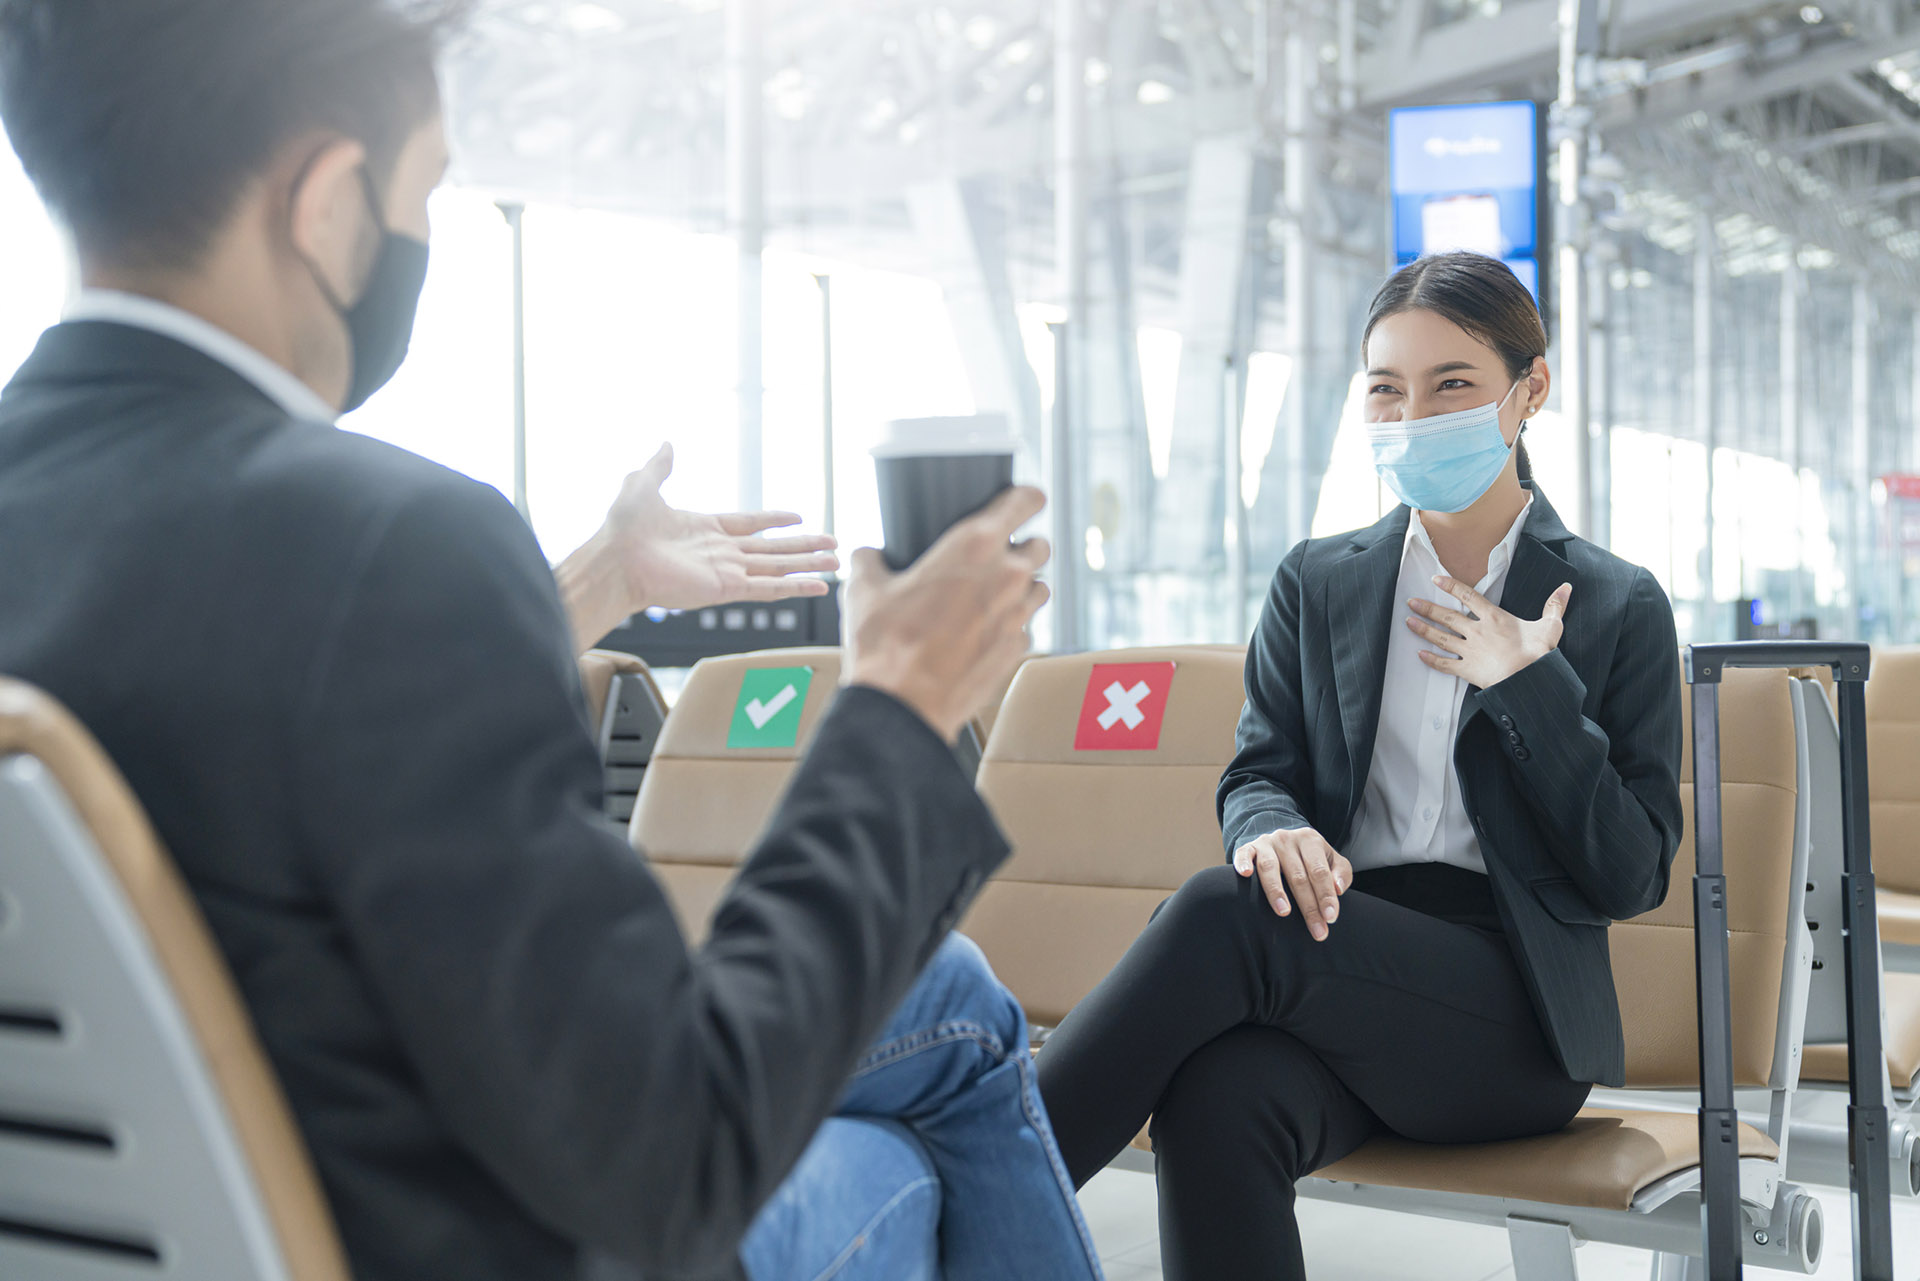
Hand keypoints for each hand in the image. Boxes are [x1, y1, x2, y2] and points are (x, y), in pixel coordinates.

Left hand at [602, 444, 839, 610]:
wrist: (615, 560)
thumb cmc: (622, 528)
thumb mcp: (642, 485)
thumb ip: (659, 466)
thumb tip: (667, 442)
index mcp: (705, 528)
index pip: (750, 524)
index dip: (774, 520)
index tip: (798, 516)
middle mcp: (720, 552)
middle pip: (772, 549)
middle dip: (803, 546)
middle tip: (832, 543)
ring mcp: (725, 572)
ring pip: (777, 568)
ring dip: (807, 565)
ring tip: (835, 561)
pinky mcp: (726, 589)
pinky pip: (767, 589)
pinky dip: (794, 588)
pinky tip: (817, 586)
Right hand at [842, 487, 1050, 741]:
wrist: (902, 704)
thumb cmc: (885, 644)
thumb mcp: (864, 590)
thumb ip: (870, 560)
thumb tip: (868, 556)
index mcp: (974, 545)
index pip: (1026, 500)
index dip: (1026, 497)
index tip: (1023, 500)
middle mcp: (1007, 575)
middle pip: (1041, 545)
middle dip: (1024, 546)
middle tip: (999, 556)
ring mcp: (1017, 615)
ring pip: (1040, 587)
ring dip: (1024, 586)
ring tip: (993, 596)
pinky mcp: (1017, 650)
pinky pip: (1025, 628)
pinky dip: (1011, 626)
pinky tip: (984, 633)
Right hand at [1233, 828, 1352, 940]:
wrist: (1283, 840)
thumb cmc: (1310, 857)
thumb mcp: (1331, 860)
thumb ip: (1341, 873)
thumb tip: (1338, 889)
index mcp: (1310, 840)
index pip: (1319, 871)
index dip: (1326, 896)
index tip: (1331, 918)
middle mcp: (1287, 839)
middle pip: (1298, 875)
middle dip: (1308, 906)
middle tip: (1317, 930)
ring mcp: (1266, 842)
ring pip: (1270, 867)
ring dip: (1276, 891)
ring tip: (1284, 912)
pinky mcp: (1249, 847)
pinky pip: (1244, 854)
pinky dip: (1243, 863)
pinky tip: (1245, 875)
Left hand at [1406, 576, 1571, 689]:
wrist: (1528, 679)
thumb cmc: (1539, 653)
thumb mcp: (1550, 626)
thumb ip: (1554, 606)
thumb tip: (1566, 588)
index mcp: (1494, 617)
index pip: (1468, 595)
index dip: (1451, 586)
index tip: (1436, 578)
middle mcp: (1477, 631)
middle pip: (1447, 616)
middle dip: (1428, 608)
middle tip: (1411, 601)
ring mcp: (1470, 651)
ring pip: (1441, 638)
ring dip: (1423, 629)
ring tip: (1407, 622)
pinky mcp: (1468, 670)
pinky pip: (1445, 664)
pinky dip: (1431, 660)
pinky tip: (1419, 655)